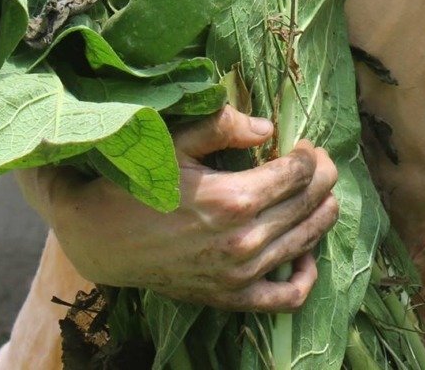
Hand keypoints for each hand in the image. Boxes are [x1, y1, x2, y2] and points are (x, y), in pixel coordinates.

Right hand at [22, 105, 339, 311]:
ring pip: (306, 241)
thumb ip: (223, 126)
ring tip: (319, 196)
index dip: (309, 155)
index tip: (301, 146)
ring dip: (322, 214)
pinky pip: (287, 297)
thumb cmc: (137, 183)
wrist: (102, 238)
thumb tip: (267, 128)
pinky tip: (304, 253)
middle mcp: (244, 240)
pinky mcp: (231, 297)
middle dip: (322, 178)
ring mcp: (240, 273)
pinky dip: (305, 276)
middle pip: (310, 203)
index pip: (300, 173)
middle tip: (316, 165)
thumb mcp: (174, 142)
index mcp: (233, 198)